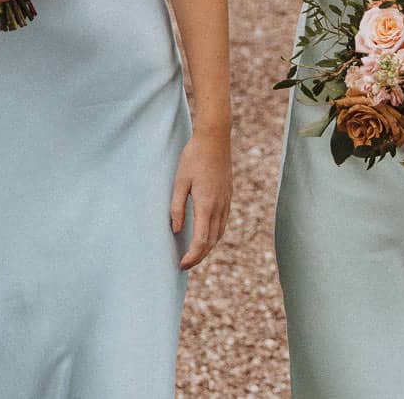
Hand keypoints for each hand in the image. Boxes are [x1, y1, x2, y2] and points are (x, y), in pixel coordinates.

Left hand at [171, 128, 231, 268]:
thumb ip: (177, 207)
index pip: (201, 240)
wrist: (215, 139)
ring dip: (208, 247)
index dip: (192, 256)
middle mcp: (219, 206)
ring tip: (194, 254)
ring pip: (219, 234)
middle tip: (184, 265)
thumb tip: (176, 230)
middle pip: (212, 242)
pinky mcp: (228, 196)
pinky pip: (223, 223)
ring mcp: (226, 202)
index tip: (181, 265)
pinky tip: (206, 235)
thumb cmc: (193, 157)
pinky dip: (214, 235)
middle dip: (199, 256)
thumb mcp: (180, 181)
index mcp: (206, 204)